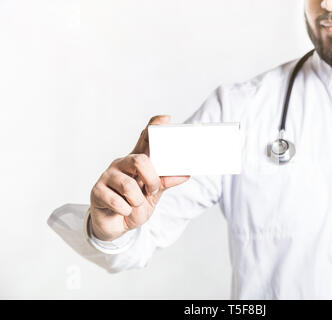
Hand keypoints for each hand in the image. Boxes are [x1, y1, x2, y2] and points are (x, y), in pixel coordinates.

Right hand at [89, 115, 189, 240]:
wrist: (116, 226)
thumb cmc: (134, 206)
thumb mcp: (153, 195)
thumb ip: (165, 182)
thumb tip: (185, 174)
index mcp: (136, 161)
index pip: (144, 139)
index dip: (154, 127)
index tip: (165, 118)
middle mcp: (122, 164)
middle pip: (140, 160)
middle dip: (151, 179)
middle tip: (152, 190)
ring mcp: (108, 175)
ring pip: (129, 185)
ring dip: (138, 201)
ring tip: (134, 204)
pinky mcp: (97, 191)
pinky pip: (117, 201)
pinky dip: (126, 210)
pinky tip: (122, 210)